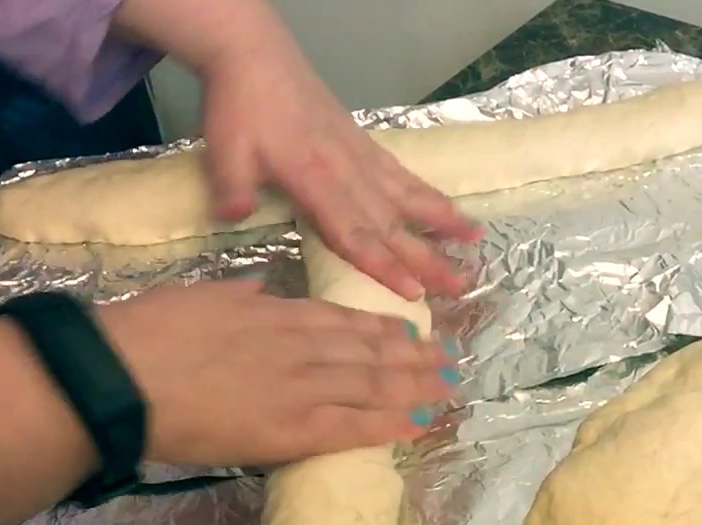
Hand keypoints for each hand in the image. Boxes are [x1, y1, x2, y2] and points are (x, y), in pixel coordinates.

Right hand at [98, 278, 458, 466]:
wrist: (123, 376)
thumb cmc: (148, 335)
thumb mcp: (199, 296)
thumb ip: (237, 294)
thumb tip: (256, 289)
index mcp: (275, 312)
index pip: (343, 319)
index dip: (382, 326)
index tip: (410, 329)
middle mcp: (301, 345)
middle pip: (370, 350)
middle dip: (414, 355)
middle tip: (448, 358)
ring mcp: (302, 387)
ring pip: (373, 384)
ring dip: (416, 386)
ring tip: (448, 388)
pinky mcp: (294, 430)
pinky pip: (354, 427)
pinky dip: (389, 425)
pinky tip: (418, 425)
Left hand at [197, 47, 482, 301]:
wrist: (256, 56)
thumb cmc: (240, 105)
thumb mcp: (225, 149)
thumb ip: (233, 187)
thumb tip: (231, 218)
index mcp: (314, 179)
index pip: (354, 232)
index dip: (383, 265)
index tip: (413, 292)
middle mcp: (347, 172)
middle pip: (392, 224)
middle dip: (426, 258)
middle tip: (460, 286)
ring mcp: (361, 157)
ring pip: (409, 197)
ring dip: (443, 223)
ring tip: (476, 243)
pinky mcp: (365, 145)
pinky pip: (404, 175)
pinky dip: (430, 194)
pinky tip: (450, 208)